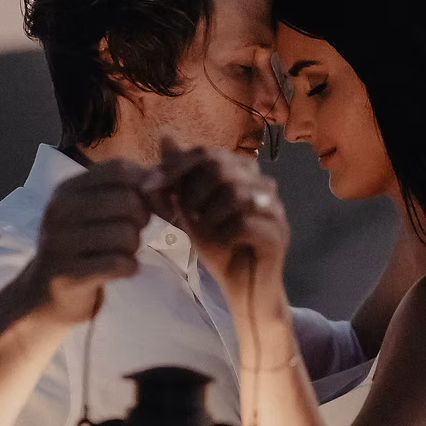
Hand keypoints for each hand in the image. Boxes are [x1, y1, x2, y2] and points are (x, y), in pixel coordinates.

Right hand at [29, 159, 151, 323]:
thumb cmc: (82, 246)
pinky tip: (121, 269)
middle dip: (142, 219)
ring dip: (135, 247)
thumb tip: (165, 174)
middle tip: (133, 233)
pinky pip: (119, 263)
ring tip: (123, 252)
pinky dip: (130, 267)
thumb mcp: (95, 211)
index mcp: (67, 189)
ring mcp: (59, 243)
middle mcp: (59, 211)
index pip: (119, 169)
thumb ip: (128, 189)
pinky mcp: (67, 275)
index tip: (154, 205)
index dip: (148, 185)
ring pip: (126, 233)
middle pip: (127, 200)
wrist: (44, 294)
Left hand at [143, 138, 289, 313]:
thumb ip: (179, 177)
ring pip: (234, 193)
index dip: (174, 167)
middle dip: (190, 193)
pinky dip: (222, 235)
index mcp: (244, 172)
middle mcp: (263, 184)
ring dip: (207, 215)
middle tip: (182, 216)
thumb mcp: (190, 211)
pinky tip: (220, 245)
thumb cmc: (219, 248)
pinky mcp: (278, 235)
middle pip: (220, 168)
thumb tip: (166, 135)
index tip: (146, 187)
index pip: (207, 152)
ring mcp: (274, 209)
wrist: (242, 289)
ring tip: (203, 232)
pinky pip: (244, 223)